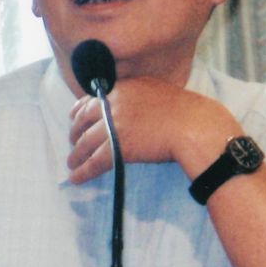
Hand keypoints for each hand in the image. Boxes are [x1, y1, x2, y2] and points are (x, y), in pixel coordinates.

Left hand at [66, 76, 242, 183]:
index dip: (79, 110)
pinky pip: (94, 162)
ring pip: (86, 142)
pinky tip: (76, 178)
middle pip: (84, 119)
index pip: (92, 98)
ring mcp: (115, 125)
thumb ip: (138, 94)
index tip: (74, 117)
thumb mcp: (156, 90)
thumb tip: (131, 105)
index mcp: (123, 88)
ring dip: (76, 155)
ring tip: (71, 164)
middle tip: (72, 142)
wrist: (194, 126)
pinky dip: (83, 171)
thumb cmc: (185, 110)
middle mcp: (114, 104)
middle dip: (75, 133)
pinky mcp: (119, 147)